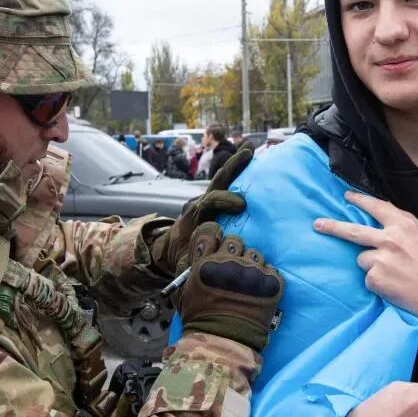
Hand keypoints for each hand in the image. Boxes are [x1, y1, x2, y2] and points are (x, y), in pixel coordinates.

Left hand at [152, 144, 252, 274]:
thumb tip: (208, 268)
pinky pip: (226, 184)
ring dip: (236, 164)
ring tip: (250, 148)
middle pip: (216, 182)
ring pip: (221, 179)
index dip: (223, 201)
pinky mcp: (213, 201)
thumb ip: (194, 266)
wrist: (166, 248)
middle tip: (248, 154)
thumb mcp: (184, 264)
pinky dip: (237, 172)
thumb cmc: (178, 257)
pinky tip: (250, 159)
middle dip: (232, 167)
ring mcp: (206, 200)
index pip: (208, 203)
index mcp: (193, 217)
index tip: (241, 204)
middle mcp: (199, 204)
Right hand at [178, 223, 282, 351]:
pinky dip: (265, 277)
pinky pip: (270, 268)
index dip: (213, 237)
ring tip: (247, 280)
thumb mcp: (184, 292)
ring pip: (254, 253)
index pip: (210, 231)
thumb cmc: (200, 320)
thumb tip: (201, 254)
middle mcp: (229, 262)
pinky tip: (259, 289)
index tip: (216, 246)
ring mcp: (252, 271)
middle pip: (235, 240)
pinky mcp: (270, 282)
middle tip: (232, 266)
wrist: (224, 342)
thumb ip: (191, 269)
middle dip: (233, 251)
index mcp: (205, 262)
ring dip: (250, 263)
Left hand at [314, 191, 417, 326]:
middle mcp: (390, 240)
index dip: (360, 200)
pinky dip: (376, 282)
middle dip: (332, 227)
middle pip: (353, 231)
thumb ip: (405, 223)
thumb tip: (385, 211)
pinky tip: (393, 285)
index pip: (376, 207)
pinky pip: (367, 277)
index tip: (347, 196)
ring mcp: (381, 260)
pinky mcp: (375, 279)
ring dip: (372, 265)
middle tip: (317, 224)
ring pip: (362, 259)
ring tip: (393, 274)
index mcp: (403, 226)